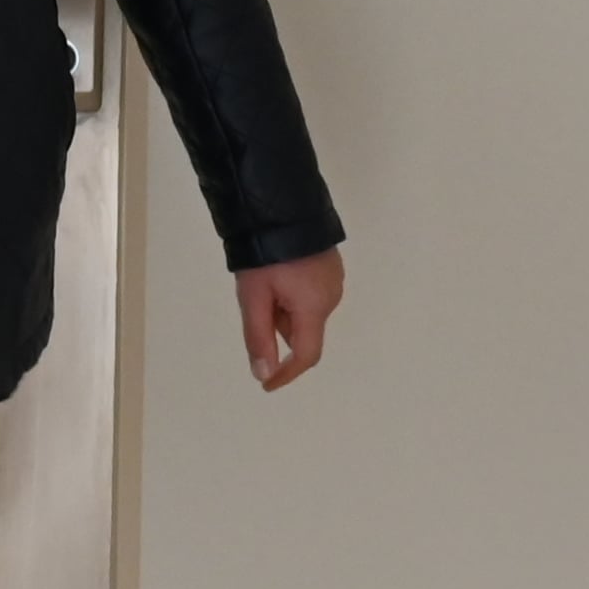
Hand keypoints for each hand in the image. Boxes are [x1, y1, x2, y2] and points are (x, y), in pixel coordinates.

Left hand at [234, 251, 344, 391]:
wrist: (283, 205)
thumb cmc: (266, 253)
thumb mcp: (254, 296)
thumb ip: (259, 337)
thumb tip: (263, 374)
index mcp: (315, 308)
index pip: (306, 355)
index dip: (286, 374)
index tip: (266, 383)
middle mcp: (332, 297)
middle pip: (303, 330)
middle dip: (277, 326)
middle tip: (255, 298)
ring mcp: (334, 280)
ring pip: (305, 312)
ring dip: (283, 309)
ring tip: (263, 281)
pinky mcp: (331, 267)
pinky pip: (311, 295)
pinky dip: (292, 296)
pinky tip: (277, 274)